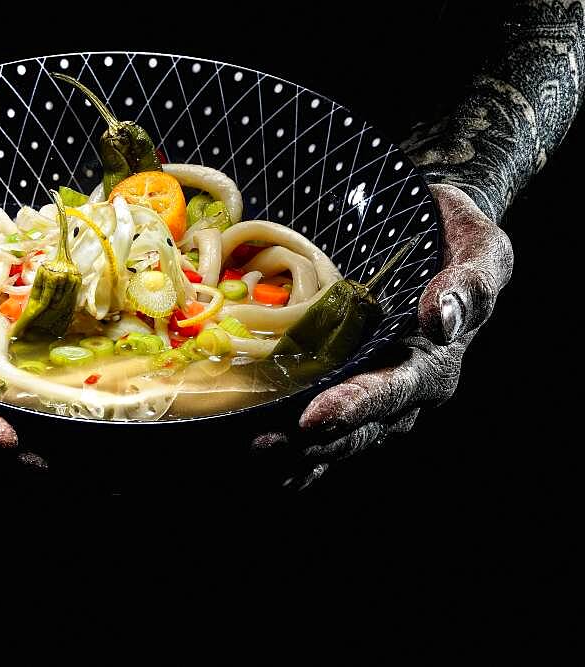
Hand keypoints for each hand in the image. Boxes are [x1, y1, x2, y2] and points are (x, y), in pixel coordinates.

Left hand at [254, 184, 513, 489]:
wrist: (427, 232)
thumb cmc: (453, 238)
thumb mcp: (479, 249)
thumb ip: (468, 284)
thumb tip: (441, 321)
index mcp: (433, 363)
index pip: (393, 391)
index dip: (355, 406)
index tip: (314, 417)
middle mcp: (401, 389)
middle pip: (358, 428)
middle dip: (311, 441)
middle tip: (264, 445)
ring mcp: (370, 393)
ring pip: (336, 437)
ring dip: (294, 450)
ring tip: (254, 450)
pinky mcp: (343, 388)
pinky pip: (321, 430)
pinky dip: (294, 450)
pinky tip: (264, 459)